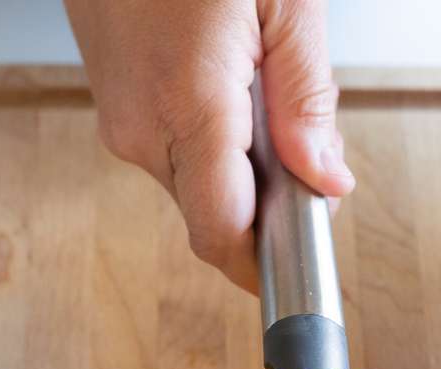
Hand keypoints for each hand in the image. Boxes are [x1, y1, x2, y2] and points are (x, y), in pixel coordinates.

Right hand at [64, 0, 353, 290]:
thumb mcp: (285, 0)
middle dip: (268, 205)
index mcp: (187, 105)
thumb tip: (326, 181)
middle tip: (307, 149)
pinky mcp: (114, 105)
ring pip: (196, 185)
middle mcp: (141, 128)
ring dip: (242, 167)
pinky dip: (213, 138)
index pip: (224, 235)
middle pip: (216, 217)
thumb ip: (307, 98)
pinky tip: (228, 82)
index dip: (267, 267)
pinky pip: (173, 150)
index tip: (306, 270)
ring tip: (261, 89)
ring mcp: (121, 119)